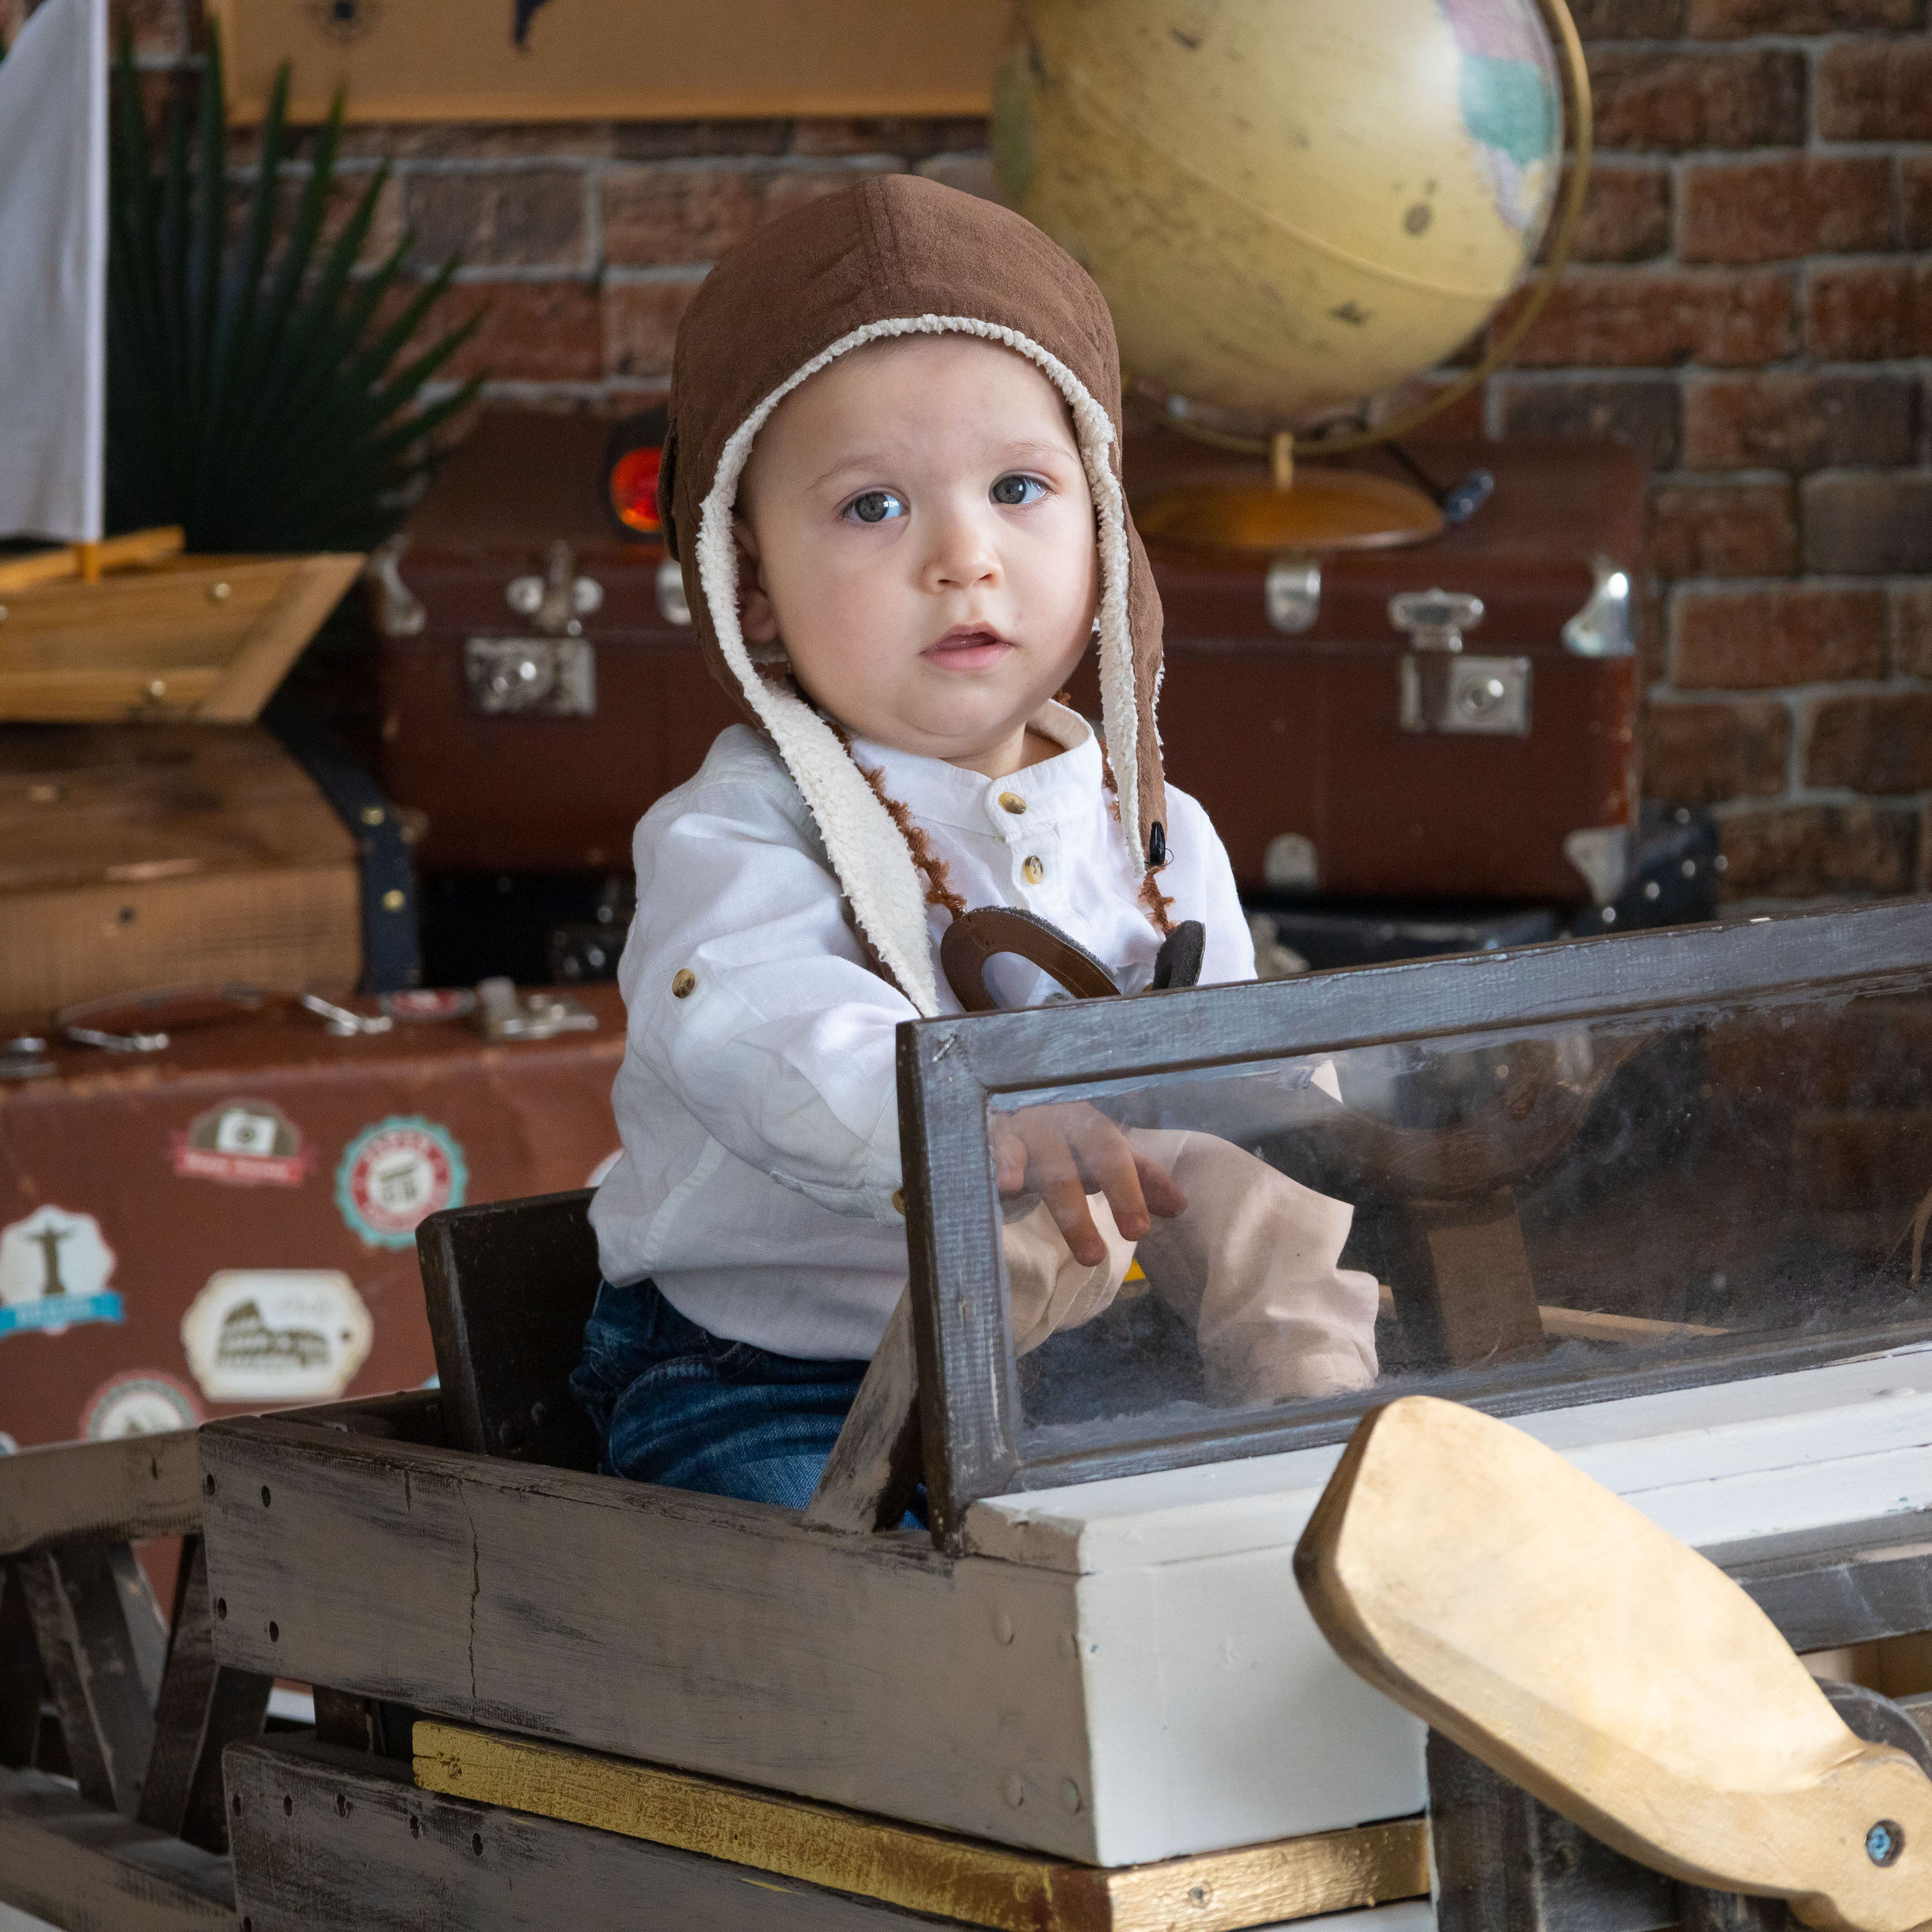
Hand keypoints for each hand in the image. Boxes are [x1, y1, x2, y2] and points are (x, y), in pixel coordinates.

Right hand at [990, 1102, 1187, 1266]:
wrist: (1006, 1105)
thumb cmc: (1060, 1136)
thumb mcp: (1100, 1154)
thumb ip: (1139, 1178)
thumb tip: (1179, 1207)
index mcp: (1091, 1124)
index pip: (1117, 1154)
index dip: (1130, 1190)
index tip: (1139, 1230)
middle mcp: (1063, 1122)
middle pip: (1092, 1155)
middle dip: (1109, 1197)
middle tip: (1114, 1247)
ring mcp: (1027, 1127)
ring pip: (1051, 1167)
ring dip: (1068, 1209)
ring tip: (1088, 1253)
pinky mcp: (992, 1135)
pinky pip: (998, 1149)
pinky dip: (1002, 1166)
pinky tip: (1004, 1187)